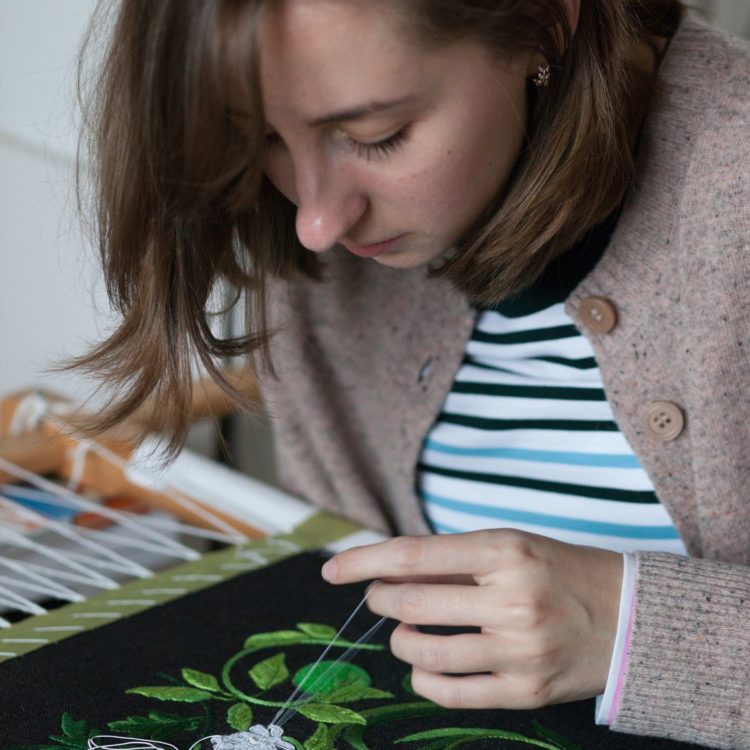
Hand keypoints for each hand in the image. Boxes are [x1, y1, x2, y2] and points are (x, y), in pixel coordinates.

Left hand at [321, 529, 622, 709]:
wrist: (630, 618)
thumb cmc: (560, 571)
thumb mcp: (509, 546)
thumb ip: (451, 560)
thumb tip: (389, 571)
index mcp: (506, 552)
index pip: (414, 555)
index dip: (364, 561)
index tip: (332, 570)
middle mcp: (512, 600)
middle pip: (412, 605)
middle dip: (380, 600)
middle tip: (380, 598)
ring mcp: (520, 651)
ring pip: (425, 653)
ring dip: (400, 641)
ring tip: (406, 631)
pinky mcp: (526, 692)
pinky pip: (451, 693)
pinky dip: (423, 679)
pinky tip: (423, 666)